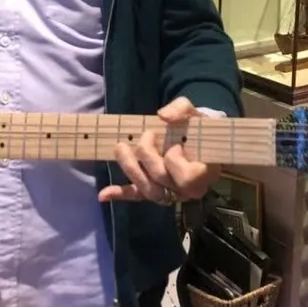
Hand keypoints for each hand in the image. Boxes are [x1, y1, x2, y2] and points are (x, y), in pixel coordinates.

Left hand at [98, 97, 220, 205]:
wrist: (198, 140)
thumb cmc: (197, 128)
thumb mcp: (194, 113)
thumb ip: (181, 109)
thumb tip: (163, 115)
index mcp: (203, 173)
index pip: (186, 177)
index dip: (175, 160)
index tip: (175, 143)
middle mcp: (187, 190)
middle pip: (160, 179)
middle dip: (147, 154)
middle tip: (147, 134)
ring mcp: (171, 194)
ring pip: (147, 190)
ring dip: (130, 169)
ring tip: (120, 148)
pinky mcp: (157, 193)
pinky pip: (138, 197)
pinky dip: (120, 194)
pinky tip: (103, 194)